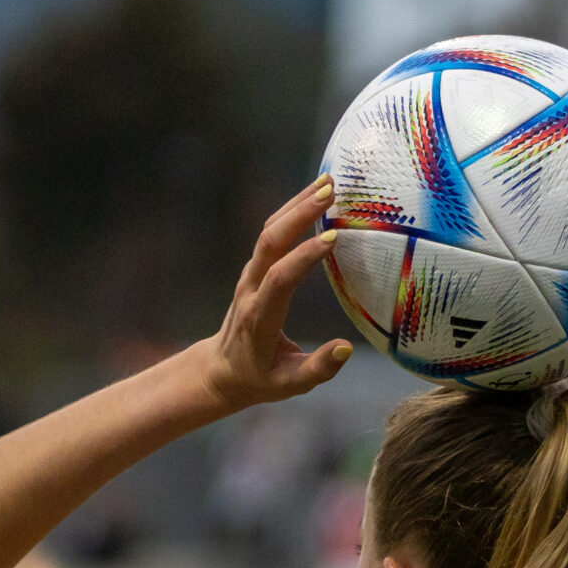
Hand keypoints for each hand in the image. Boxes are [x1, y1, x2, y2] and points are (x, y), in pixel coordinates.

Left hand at [196, 176, 353, 410]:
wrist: (222, 370)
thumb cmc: (260, 378)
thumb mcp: (290, 386)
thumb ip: (318, 369)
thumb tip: (346, 349)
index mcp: (260, 317)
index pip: (280, 279)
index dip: (303, 257)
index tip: (333, 238)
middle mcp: (252, 289)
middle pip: (270, 242)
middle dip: (299, 214)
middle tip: (330, 191)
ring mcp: (251, 275)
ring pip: (269, 231)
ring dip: (296, 204)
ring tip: (328, 182)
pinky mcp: (256, 268)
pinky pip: (271, 233)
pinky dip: (292, 211)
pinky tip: (315, 197)